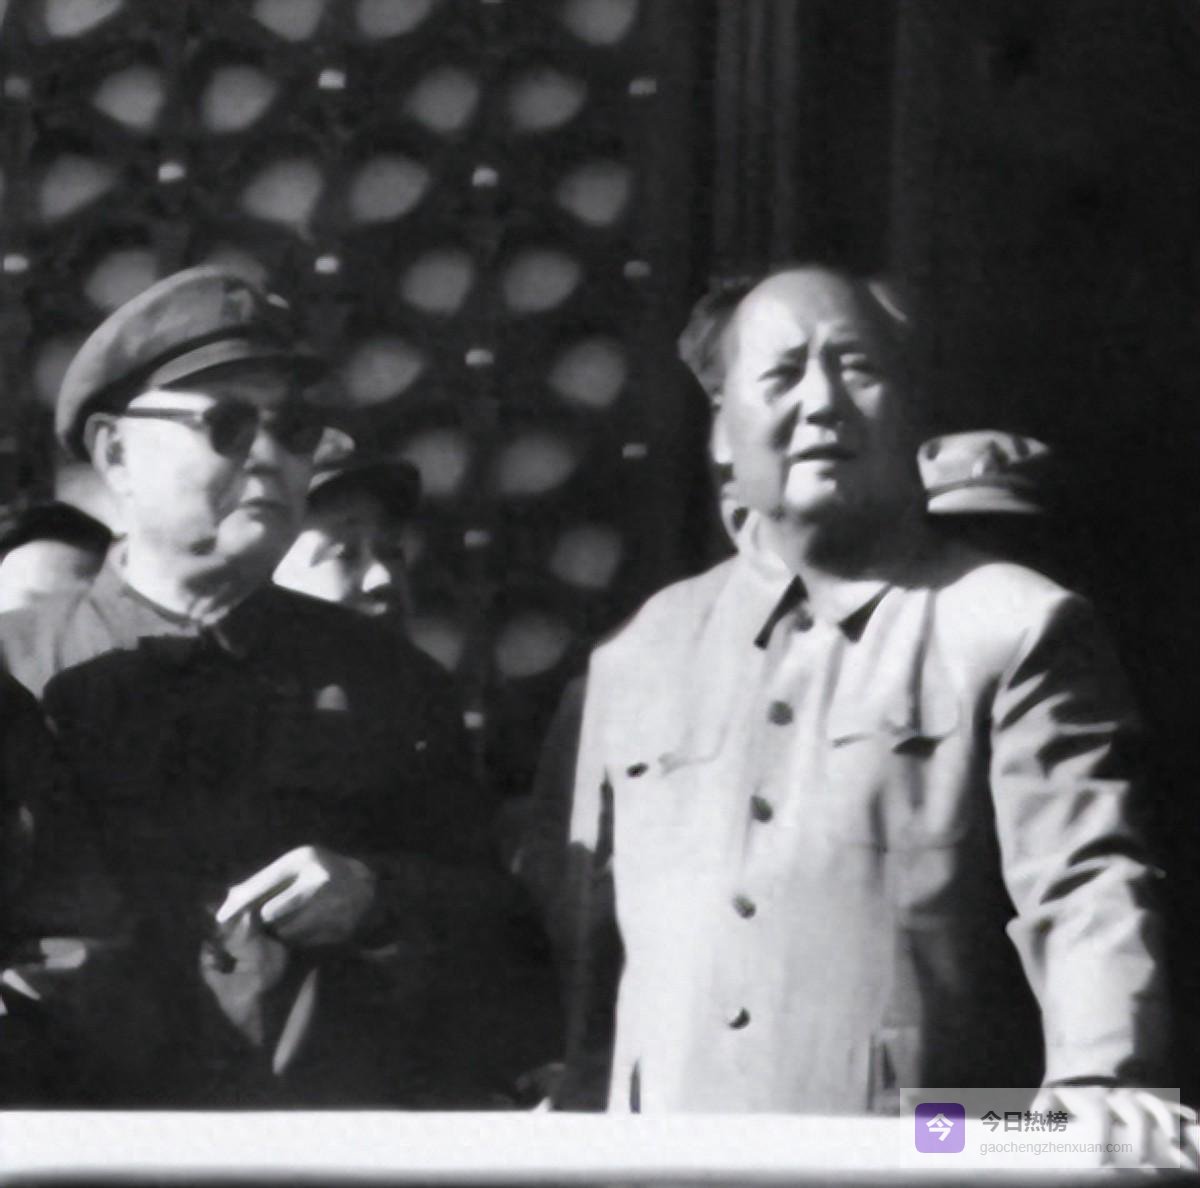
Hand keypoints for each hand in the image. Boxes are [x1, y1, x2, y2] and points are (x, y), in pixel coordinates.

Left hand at [215, 845, 376, 947]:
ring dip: (279, 933)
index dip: (238, 905)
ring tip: (290, 924)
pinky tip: (307, 931)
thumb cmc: (324, 874)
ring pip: (285, 931)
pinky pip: (303, 942)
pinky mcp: (338, 926)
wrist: (370, 890)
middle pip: (270, 914)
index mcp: (303, 859)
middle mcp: (316, 880)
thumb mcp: (297, 867)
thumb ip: (265, 881)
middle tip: (259, 925)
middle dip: (261, 923)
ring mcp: (330, 904)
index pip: (260, 886)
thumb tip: (228, 899)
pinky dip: (298, 941)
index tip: (220, 919)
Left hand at [1032, 1085, 1199, 1170]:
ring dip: (1166, 1126)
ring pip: (1154, 1106)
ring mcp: (1133, 1095)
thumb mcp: (1050, 1098)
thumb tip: (1034, 1123)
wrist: (1081, 1069)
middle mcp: (1116, 1095)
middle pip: (1134, 1112)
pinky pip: (1168, 1102)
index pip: (1099, 1117)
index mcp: (1091, 1097)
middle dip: (1143, 1139)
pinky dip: (1182, 1112)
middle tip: (1147, 1165)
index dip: (1101, 1139)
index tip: (1103, 1164)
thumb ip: (1043, 1109)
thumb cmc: (1065, 1096)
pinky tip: (1193, 1121)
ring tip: (1177, 1151)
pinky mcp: (1147, 1098)